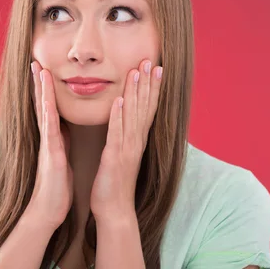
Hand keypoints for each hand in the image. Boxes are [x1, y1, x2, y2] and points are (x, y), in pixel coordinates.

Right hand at [25, 61, 72, 230]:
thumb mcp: (61, 157)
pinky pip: (50, 130)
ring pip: (44, 111)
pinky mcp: (51, 154)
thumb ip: (61, 140)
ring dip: (41, 91)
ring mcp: (48, 144)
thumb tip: (63, 126)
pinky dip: (48, 113)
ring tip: (39, 70)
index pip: (49, 107)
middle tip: (35, 61)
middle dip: (39, 82)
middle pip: (42, 104)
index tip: (44, 68)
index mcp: (54, 137)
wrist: (49, 210)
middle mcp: (48, 137)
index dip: (46, 88)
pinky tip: (46, 100)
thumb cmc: (57, 186)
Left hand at [90, 59, 162, 223]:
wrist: (114, 209)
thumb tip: (125, 118)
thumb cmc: (115, 181)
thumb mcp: (121, 153)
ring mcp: (127, 149)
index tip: (155, 66)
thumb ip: (125, 135)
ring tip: (137, 71)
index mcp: (137, 139)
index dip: (152, 87)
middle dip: (148, 83)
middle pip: (145, 107)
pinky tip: (119, 100)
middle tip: (150, 60)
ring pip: (133, 115)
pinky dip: (118, 116)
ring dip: (135, 93)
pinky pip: (117, 133)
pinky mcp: (114, 157)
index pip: (148, 108)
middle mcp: (136, 141)